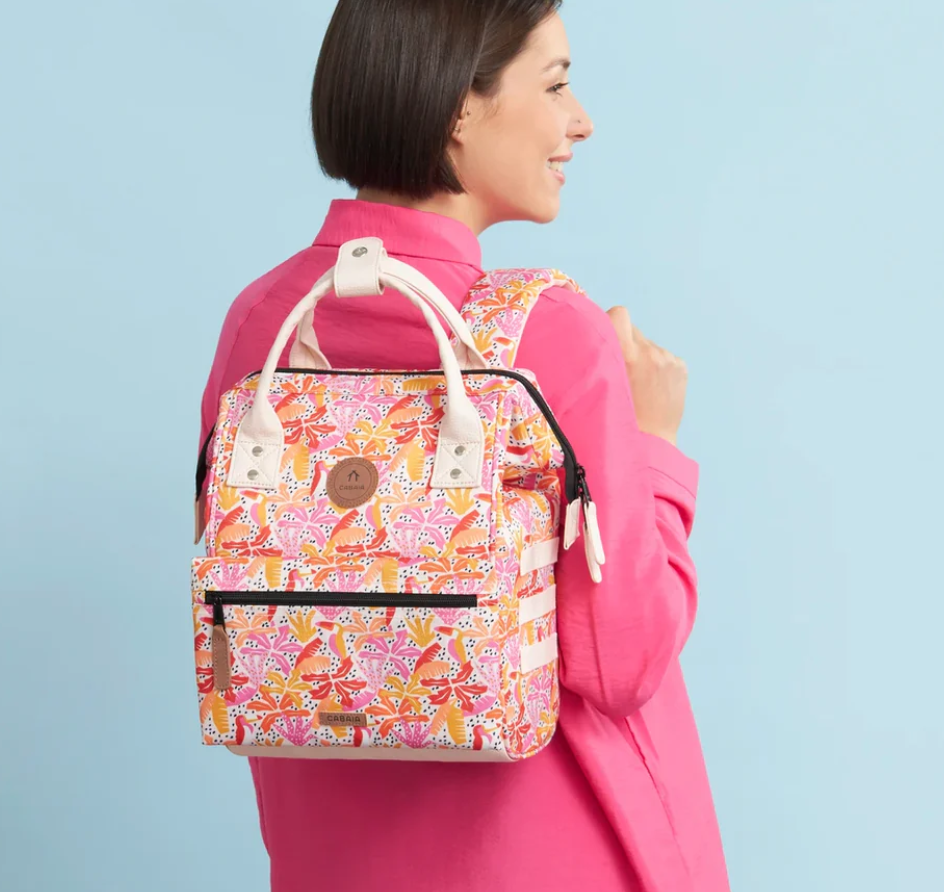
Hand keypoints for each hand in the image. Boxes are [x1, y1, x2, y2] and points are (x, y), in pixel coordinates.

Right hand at [606, 306, 687, 445]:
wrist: (648, 445)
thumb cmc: (614, 419)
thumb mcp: (597, 385)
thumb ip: (597, 356)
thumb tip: (594, 332)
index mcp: (625, 354)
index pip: (619, 313)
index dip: (610, 324)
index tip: (605, 340)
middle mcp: (649, 352)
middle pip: (633, 329)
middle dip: (624, 344)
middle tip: (619, 370)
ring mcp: (667, 359)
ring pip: (647, 345)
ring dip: (641, 357)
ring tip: (636, 385)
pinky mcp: (679, 367)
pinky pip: (663, 356)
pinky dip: (656, 367)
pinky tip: (651, 389)